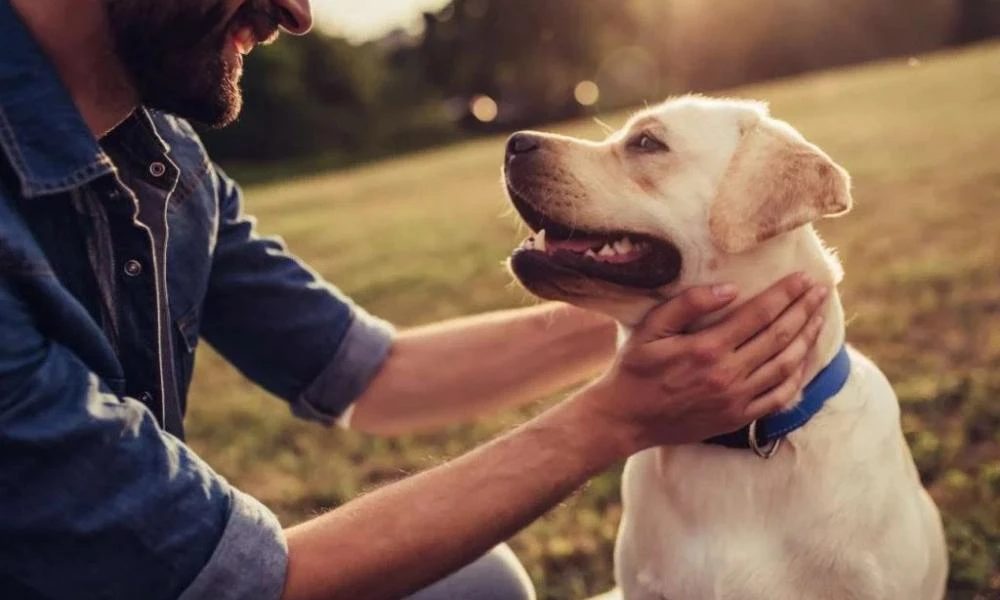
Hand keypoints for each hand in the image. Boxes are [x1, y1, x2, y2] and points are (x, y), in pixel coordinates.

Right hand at [577, 273, 829, 455]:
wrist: (626, 419)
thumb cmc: (635, 369)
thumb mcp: (651, 329)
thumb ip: (687, 305)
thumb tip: (729, 289)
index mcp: (706, 348)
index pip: (759, 314)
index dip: (785, 294)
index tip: (804, 278)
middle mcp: (727, 374)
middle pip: (779, 337)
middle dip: (804, 310)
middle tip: (821, 291)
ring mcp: (736, 399)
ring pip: (785, 365)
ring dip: (807, 339)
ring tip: (819, 318)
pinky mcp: (738, 417)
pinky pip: (778, 397)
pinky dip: (797, 377)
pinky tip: (804, 360)